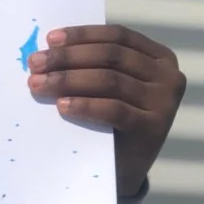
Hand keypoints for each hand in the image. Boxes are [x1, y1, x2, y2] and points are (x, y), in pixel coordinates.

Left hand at [27, 25, 184, 198]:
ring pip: (110, 80)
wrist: (125, 168)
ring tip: (38, 83)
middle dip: (68, 57)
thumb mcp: (110, 86)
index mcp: (159, 57)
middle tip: (35, 63)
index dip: (83, 35)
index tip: (50, 39)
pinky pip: (114, 110)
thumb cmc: (112, 120)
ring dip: (68, 79)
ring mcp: (164, 103)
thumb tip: (51, 47)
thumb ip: (94, 64)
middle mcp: (169, 76)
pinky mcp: (153, 129)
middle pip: (111, 56)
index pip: (118, 36)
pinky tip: (62, 105)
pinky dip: (85, 105)